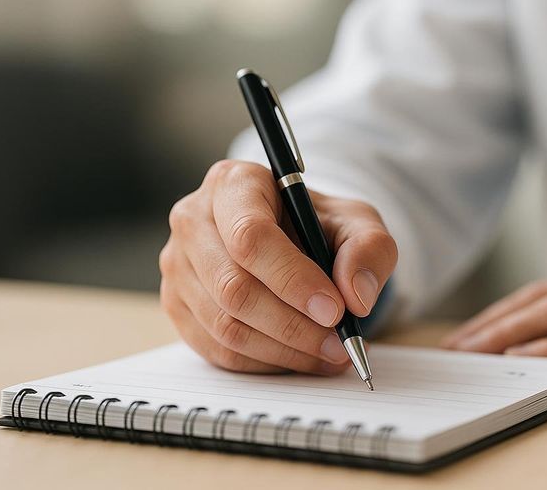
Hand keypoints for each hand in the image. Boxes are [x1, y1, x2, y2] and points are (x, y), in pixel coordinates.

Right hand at [160, 160, 396, 373]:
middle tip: (339, 342)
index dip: (292, 278)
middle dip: (293, 324)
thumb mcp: (358, 223)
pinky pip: (218, 350)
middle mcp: (194, 219)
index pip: (250, 236)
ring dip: (284, 350)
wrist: (295, 239)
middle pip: (233, 287)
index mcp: (234, 183)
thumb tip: (356, 296)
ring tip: (331, 353)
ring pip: (224, 325)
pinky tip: (302, 357)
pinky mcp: (177, 306)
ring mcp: (178, 266)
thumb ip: (368, 249)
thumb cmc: (320, 225)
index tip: (334, 309)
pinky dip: (266, 362)